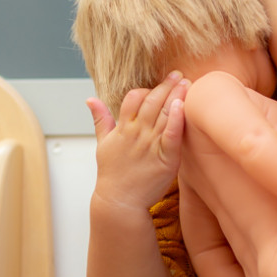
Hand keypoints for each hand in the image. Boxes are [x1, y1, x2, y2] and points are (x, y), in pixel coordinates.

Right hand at [89, 72, 187, 211]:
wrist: (119, 203)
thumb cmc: (112, 175)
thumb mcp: (102, 144)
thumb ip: (100, 119)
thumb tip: (90, 99)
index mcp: (122, 129)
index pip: (133, 98)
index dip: (146, 89)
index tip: (158, 83)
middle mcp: (136, 134)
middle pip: (151, 102)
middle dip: (165, 85)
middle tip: (178, 74)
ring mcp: (151, 145)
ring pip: (163, 113)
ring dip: (175, 96)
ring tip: (186, 83)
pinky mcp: (166, 159)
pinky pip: (172, 134)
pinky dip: (176, 119)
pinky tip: (182, 106)